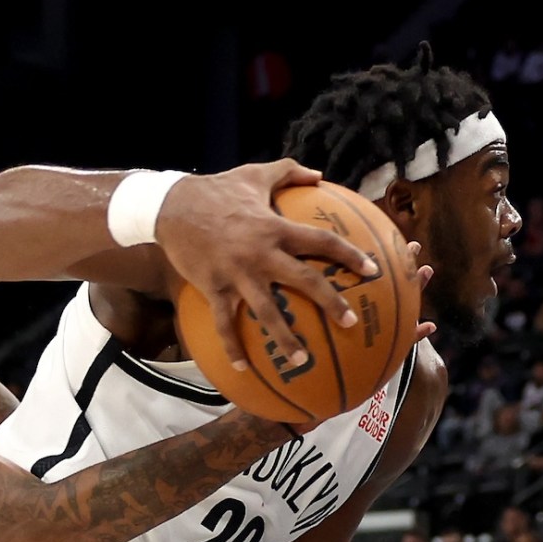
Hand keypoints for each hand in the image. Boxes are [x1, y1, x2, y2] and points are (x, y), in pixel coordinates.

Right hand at [154, 161, 379, 376]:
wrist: (170, 205)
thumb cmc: (215, 190)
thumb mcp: (254, 174)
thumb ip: (288, 172)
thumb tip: (319, 174)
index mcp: (275, 227)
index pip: (321, 242)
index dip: (349, 255)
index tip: (373, 270)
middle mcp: (261, 254)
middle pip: (305, 281)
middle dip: (332, 303)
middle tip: (353, 322)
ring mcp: (237, 274)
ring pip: (267, 312)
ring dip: (286, 339)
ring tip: (303, 362)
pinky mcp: (214, 288)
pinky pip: (225, 324)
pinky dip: (233, 347)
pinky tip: (243, 368)